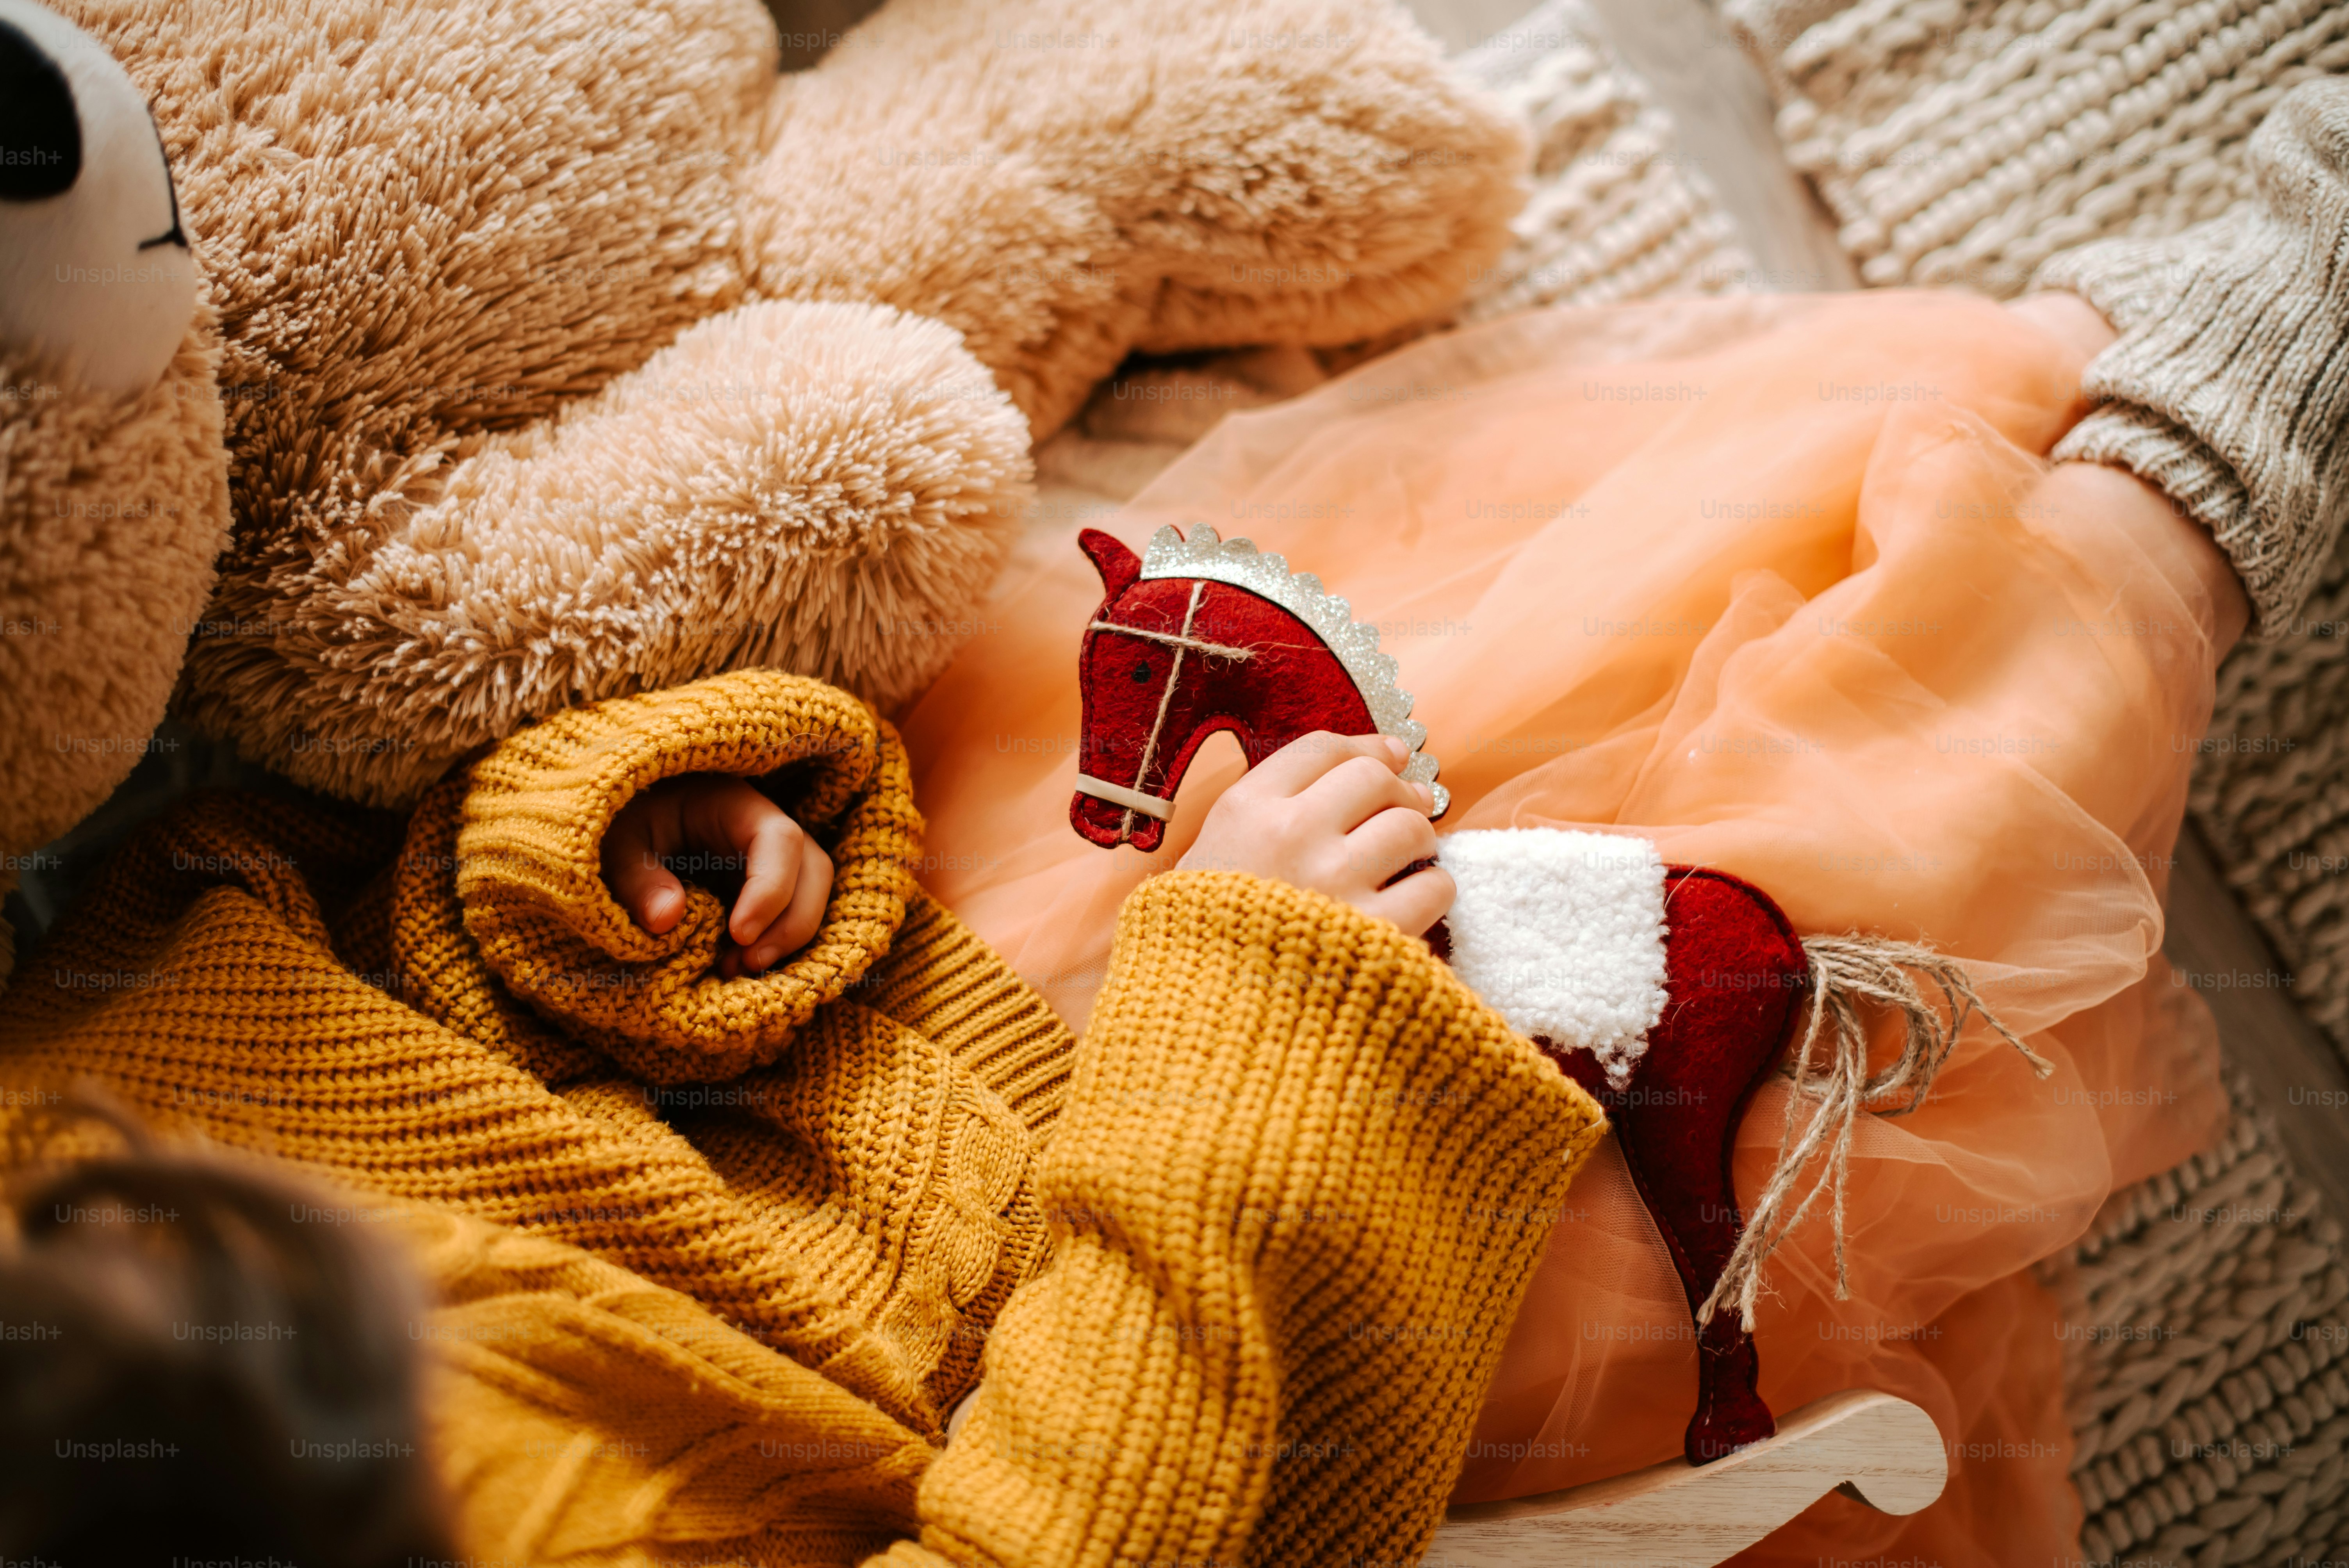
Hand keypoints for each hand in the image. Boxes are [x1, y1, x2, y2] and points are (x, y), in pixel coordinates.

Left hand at [602, 775, 833, 977]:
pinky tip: (737, 966)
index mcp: (736, 804)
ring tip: (738, 970)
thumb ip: (637, 880)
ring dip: (788, 939)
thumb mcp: (617, 846)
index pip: (781, 840)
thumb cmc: (621, 826)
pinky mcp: (766, 887)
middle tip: (747, 964)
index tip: (738, 935)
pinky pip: (792, 914)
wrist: (624, 825)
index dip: (771, 890)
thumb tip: (666, 920)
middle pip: (815, 869)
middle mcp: (766, 829)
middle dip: (791, 923)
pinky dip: (776, 944)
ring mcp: (772, 859)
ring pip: (812, 895)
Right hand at [1179, 731, 1453, 934]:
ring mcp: (1336, 882)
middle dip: (1399, 790)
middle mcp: (1292, 834)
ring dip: (1419, 840)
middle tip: (1407, 808)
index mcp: (1244, 811)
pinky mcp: (1376, 934)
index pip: (1321, 749)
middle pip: (1373, 778)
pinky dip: (1434, 891)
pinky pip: (1435, 887)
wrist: (1202, 1027)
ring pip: (1411, 826)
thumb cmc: (1201, 944)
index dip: (1366, 746)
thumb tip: (1342, 776)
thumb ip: (1259, 817)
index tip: (1390, 753)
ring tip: (1408, 861)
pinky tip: (1415, 904)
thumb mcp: (1207, 862)